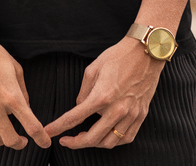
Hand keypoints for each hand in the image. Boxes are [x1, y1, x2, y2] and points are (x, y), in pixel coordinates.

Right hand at [0, 30, 50, 149]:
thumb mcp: (16, 68)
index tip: (45, 142)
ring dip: (0, 141)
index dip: (41, 138)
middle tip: (22, 141)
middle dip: (20, 144)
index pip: (32, 126)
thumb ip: (23, 91)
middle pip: (10, 140)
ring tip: (3, 135)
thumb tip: (25, 107)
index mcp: (12, 96)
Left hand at [44, 37, 163, 148]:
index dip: (59, 127)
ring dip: (95, 144)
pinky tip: (107, 135)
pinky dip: (114, 141)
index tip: (49, 132)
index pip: (75, 117)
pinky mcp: (140, 115)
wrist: (145, 52)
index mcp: (102, 96)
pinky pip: (126, 138)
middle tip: (67, 141)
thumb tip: (80, 107)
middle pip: (92, 138)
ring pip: (110, 142)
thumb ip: (83, 91)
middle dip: (75, 143)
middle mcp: (116, 109)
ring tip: (86, 137)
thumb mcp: (93, 68)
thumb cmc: (118, 56)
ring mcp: (130, 114)